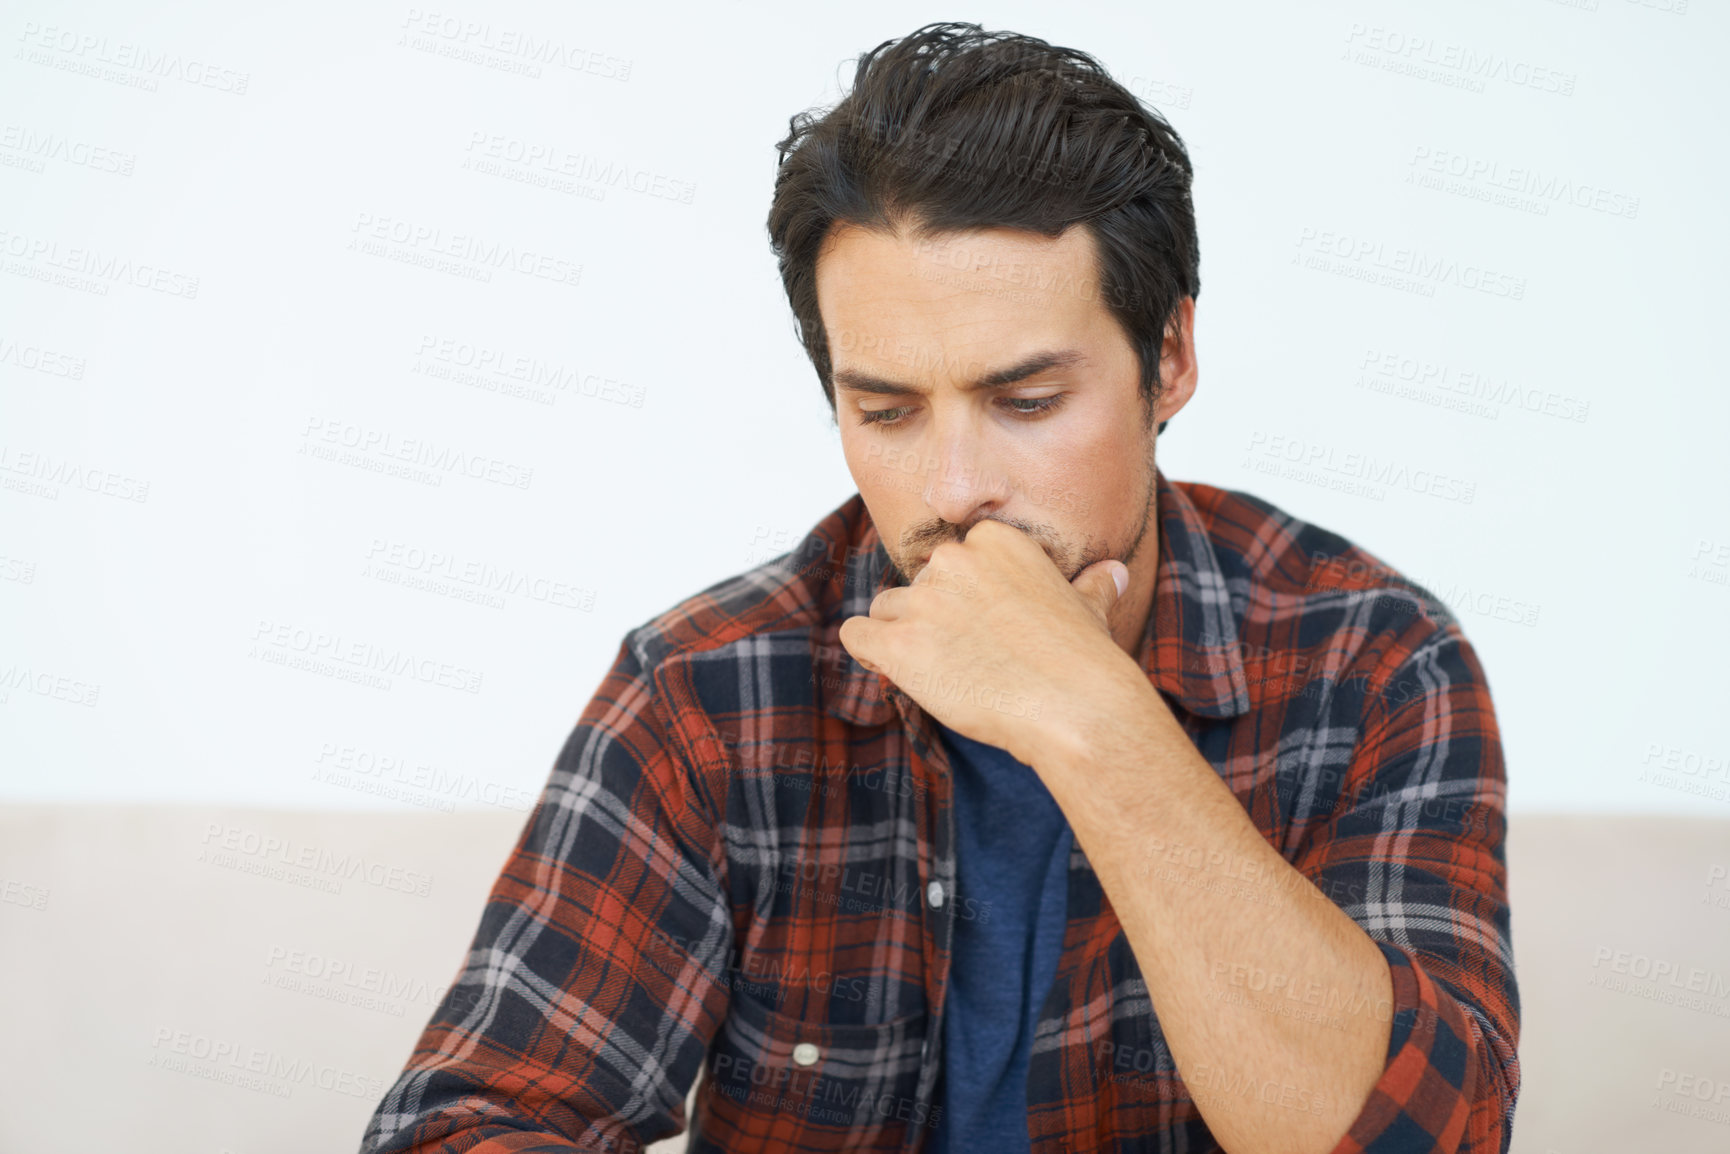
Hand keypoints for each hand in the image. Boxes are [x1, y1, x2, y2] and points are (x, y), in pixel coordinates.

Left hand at [837, 519, 1136, 769]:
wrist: (1074, 707)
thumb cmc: (1084, 661)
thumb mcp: (1089, 608)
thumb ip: (1090, 585)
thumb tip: (1114, 571)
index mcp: (994, 541)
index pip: (952, 560)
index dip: (961, 597)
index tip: (982, 627)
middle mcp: (953, 561)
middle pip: (917, 585)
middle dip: (933, 619)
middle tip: (967, 658)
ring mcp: (924, 602)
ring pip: (885, 610)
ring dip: (902, 638)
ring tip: (941, 672)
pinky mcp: (898, 644)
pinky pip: (856, 635)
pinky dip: (868, 652)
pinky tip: (894, 670)